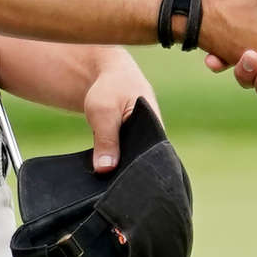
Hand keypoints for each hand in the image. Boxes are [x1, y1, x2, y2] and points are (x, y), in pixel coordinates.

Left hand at [82, 57, 159, 173]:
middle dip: (128, 171)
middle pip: (142, 160)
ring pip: (131, 160)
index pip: (154, 155)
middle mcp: (152, 134)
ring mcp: (140, 139)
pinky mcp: (128, 142)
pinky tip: (102, 170)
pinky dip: (113, 162)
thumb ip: (106, 140)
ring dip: (119, 167)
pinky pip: (123, 157)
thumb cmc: (109, 87)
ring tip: (105, 178)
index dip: (140, 169)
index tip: (125, 180)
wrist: (104, 74)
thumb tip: (105, 170)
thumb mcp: (103, 112)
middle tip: (111, 182)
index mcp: (155, 124)